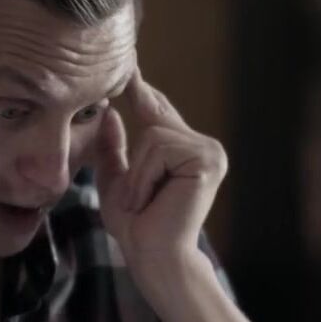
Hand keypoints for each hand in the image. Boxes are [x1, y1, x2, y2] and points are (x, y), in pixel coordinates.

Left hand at [94, 64, 227, 287]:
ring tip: (144, 203)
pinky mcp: (207, 159)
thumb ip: (115, 148)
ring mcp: (209, 151)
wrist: (154, 257)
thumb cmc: (137, 227)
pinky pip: (158, 147)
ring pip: (154, 135)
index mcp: (186, 151)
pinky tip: (152, 199)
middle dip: (137, 162)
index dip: (141, 90)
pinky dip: (145, 176)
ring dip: (138, 175)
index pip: (159, 113)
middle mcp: (203, 147)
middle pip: (154, 121)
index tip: (128, 64)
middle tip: (140, 201)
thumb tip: (110, 113)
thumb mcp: (117, 181)